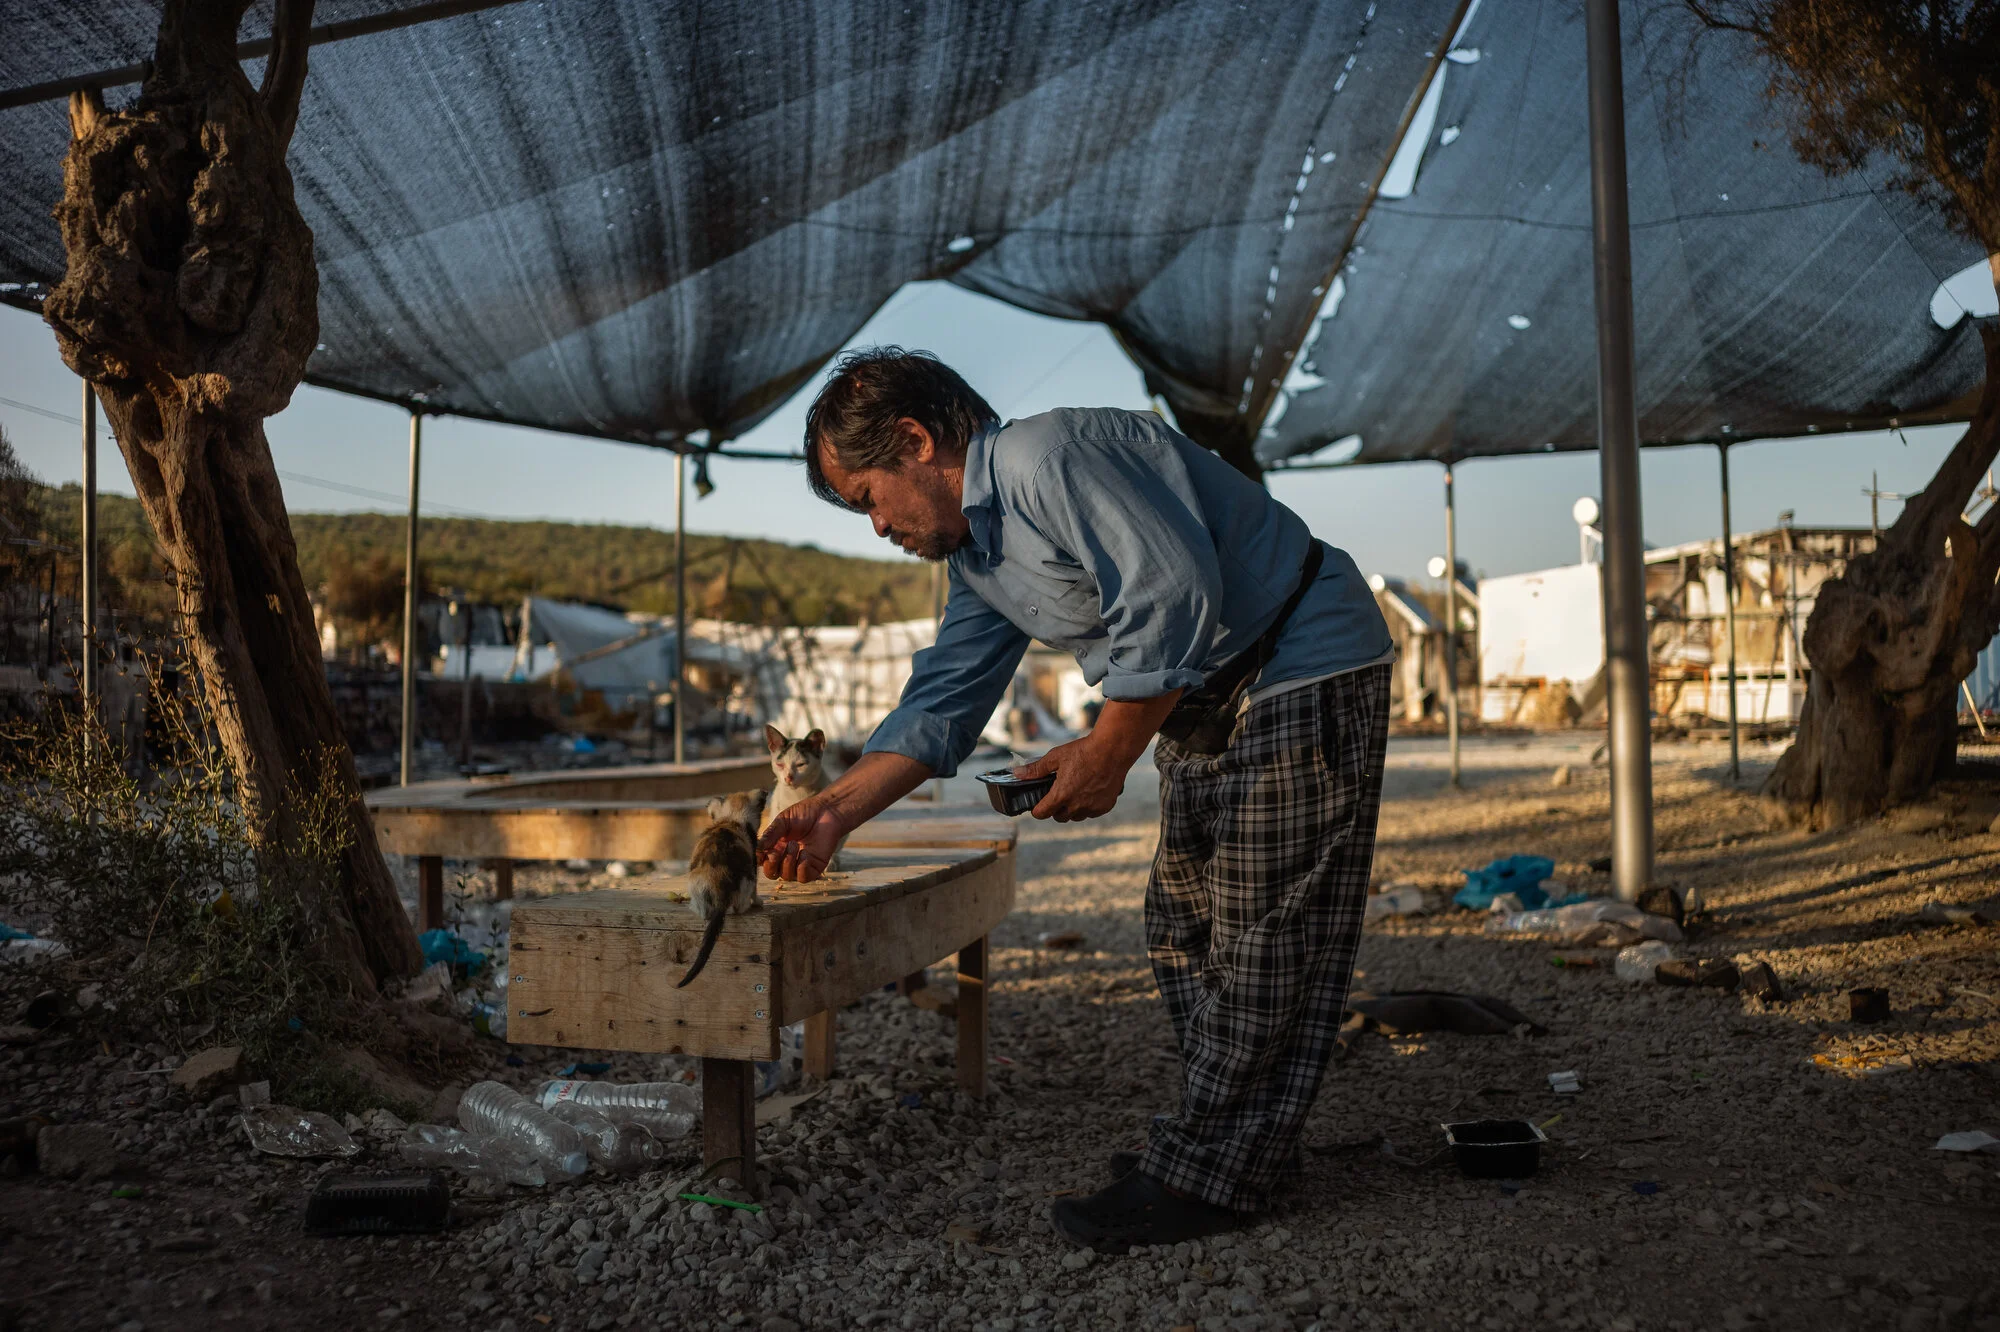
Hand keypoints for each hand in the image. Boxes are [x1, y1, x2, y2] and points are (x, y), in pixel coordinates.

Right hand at [757, 798, 847, 881]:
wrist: (826, 811)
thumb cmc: (804, 814)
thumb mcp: (782, 821)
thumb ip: (770, 834)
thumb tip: (756, 849)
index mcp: (775, 847)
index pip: (762, 861)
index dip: (759, 859)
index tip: (761, 851)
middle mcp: (786, 858)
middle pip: (771, 873)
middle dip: (771, 865)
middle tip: (775, 853)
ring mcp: (800, 864)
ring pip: (786, 876)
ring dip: (787, 862)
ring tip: (795, 845)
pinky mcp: (814, 867)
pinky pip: (803, 878)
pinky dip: (801, 868)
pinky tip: (805, 854)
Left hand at [1010, 735, 1133, 821]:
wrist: (1112, 750)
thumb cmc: (1084, 751)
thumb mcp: (1056, 757)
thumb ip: (1036, 769)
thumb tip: (1017, 774)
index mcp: (1061, 794)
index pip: (1042, 814)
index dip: (1037, 810)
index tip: (1038, 804)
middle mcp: (1076, 805)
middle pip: (1059, 817)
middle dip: (1056, 808)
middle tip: (1058, 794)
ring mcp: (1092, 808)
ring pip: (1076, 817)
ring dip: (1072, 809)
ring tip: (1074, 792)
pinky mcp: (1105, 807)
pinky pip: (1091, 813)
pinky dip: (1088, 806)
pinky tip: (1089, 792)